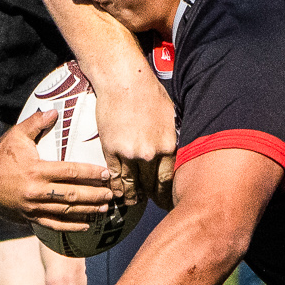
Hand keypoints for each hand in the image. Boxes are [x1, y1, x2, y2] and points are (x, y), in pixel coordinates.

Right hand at [0, 111, 116, 231]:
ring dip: (87, 211)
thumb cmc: (0, 156)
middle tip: (112, 194)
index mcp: (36, 170)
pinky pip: (53, 225)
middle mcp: (36, 191)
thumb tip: (54, 111)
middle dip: (95, 195)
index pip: (70, 172)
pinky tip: (86, 226)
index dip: (91, 173)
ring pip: (65, 211)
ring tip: (105, 209)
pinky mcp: (29, 217)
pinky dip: (70, 227)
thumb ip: (35, 123)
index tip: (107, 174)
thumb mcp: (15, 136)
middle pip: (72, 195)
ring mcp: (32, 207)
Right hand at [92, 69, 177, 204]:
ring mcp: (128, 154)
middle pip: (151, 185)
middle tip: (152, 204)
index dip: (167, 193)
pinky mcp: (111, 150)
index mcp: (167, 146)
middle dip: (151, 197)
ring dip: (132, 195)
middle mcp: (149, 154)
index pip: (169, 180)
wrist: (123, 81)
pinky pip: (114, 175)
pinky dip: (116, 186)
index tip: (166, 199)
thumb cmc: (149, 93)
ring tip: (133, 201)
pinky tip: (117, 192)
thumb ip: (170, 140)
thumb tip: (173, 155)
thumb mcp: (170, 117)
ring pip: (131, 184)